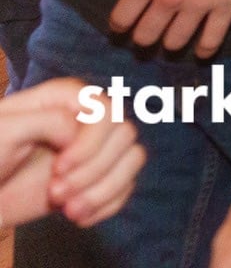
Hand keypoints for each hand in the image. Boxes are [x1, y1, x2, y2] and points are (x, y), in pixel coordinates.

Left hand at [0, 78, 143, 228]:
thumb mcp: (6, 131)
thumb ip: (47, 120)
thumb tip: (78, 133)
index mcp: (68, 99)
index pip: (107, 112)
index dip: (90, 144)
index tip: (58, 169)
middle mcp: (89, 118)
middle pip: (125, 135)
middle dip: (93, 171)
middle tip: (55, 192)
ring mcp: (97, 148)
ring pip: (133, 159)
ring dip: (103, 190)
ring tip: (69, 210)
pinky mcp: (99, 176)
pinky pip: (126, 186)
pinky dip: (107, 205)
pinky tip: (78, 216)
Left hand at [111, 0, 230, 54]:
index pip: (122, 17)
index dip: (119, 27)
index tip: (122, 29)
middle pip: (145, 36)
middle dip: (144, 40)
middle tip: (149, 37)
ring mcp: (199, 5)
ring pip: (175, 43)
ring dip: (172, 44)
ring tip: (175, 41)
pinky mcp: (226, 8)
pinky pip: (211, 41)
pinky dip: (204, 51)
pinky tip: (202, 52)